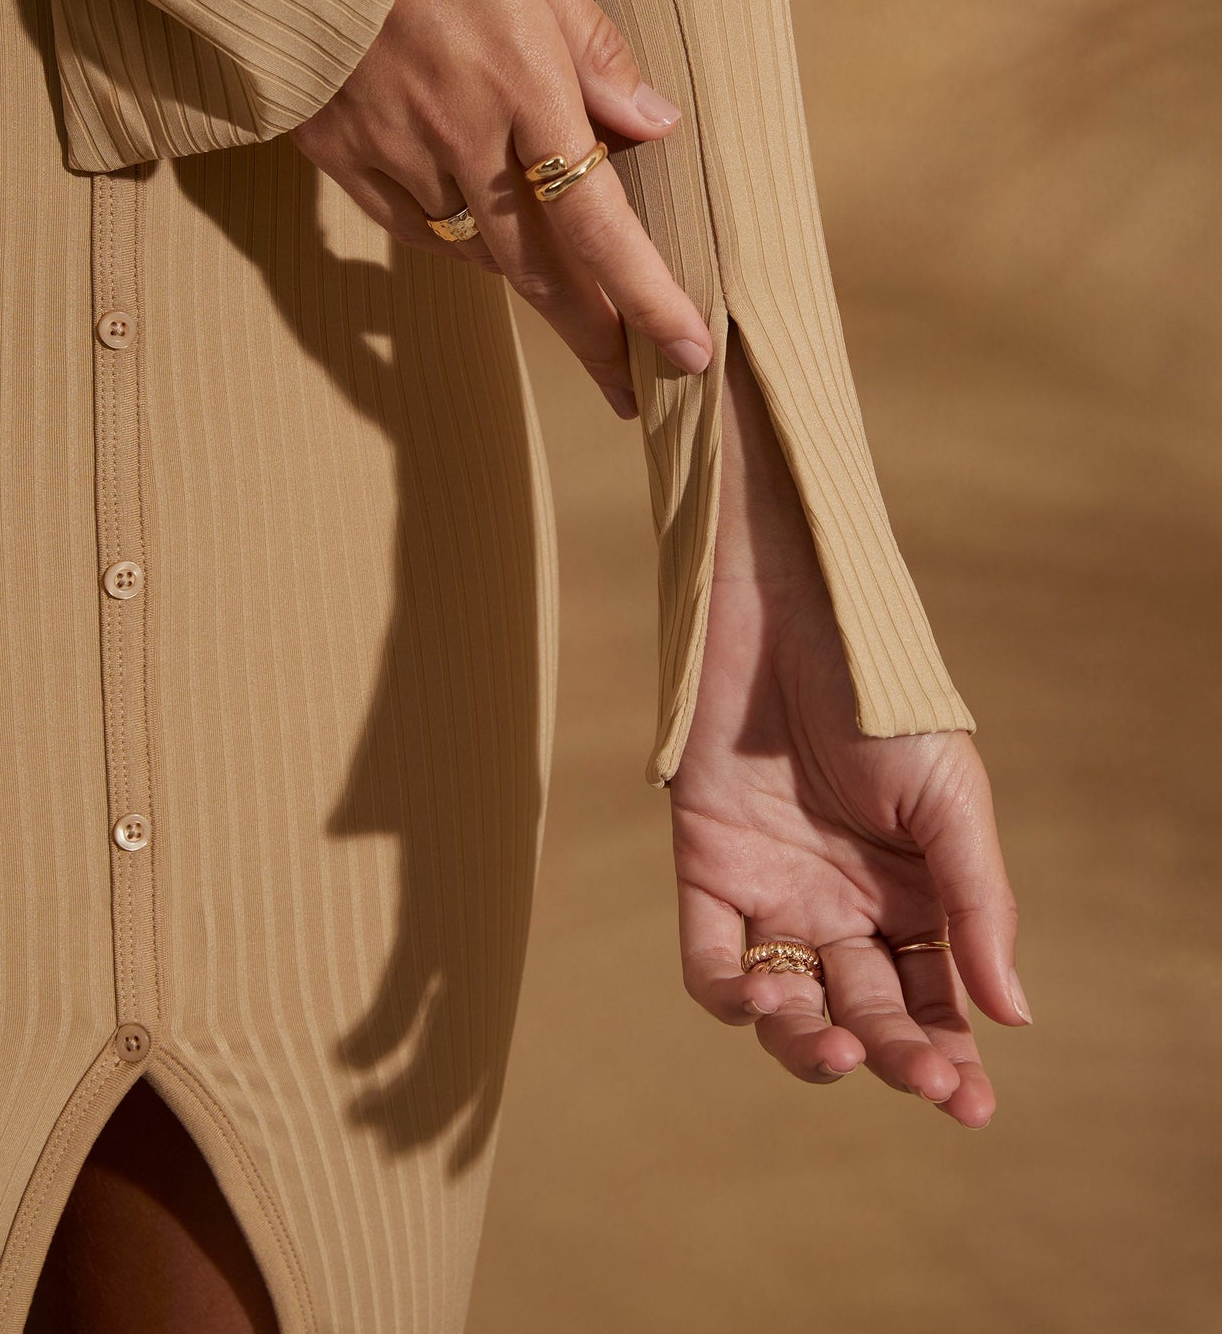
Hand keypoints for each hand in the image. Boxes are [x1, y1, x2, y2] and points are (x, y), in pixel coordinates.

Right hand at [291, 0, 712, 416]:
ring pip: (473, 250)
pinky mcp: (337, 151)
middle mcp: (461, 134)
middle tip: (627, 384)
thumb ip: (595, 51)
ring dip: (524, 278)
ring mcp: (392, 149)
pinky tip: (475, 235)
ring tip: (565, 297)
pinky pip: (407, 224)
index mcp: (525, 83)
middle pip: (537, 268)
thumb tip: (656, 127)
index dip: (646, 299)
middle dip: (590, 332)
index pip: (600, 221)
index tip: (687, 355)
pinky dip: (451, 238)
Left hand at [670, 328, 1028, 1127]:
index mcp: (914, 897)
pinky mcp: (709, 870)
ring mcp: (775, 892)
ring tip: (832, 1045)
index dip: (948, 1057)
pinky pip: (710, 959)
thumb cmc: (883, 698)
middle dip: (893, 1055)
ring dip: (807, 1041)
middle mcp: (843, 907)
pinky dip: (731, 993)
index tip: (969, 1104)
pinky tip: (763, 999)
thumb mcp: (950, 799)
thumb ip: (976, 906)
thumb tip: (1011, 1016)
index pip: (932, 1001)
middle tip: (915, 1077)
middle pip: (865, 1012)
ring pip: (788, 1005)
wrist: (791, 614)